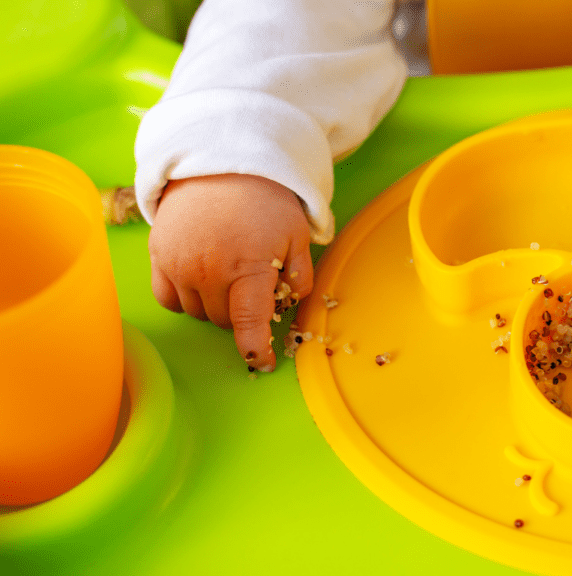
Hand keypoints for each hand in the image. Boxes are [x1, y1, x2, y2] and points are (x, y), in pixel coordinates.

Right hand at [149, 174, 314, 371]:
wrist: (221, 162)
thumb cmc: (267, 201)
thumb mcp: (298, 235)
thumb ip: (300, 277)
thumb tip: (289, 307)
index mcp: (248, 266)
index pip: (247, 322)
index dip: (255, 348)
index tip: (262, 362)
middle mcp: (208, 269)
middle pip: (225, 320)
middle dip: (242, 314)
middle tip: (254, 287)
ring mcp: (178, 263)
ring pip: (197, 313)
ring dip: (215, 307)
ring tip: (230, 275)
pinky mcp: (157, 255)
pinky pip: (169, 299)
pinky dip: (186, 299)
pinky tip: (202, 281)